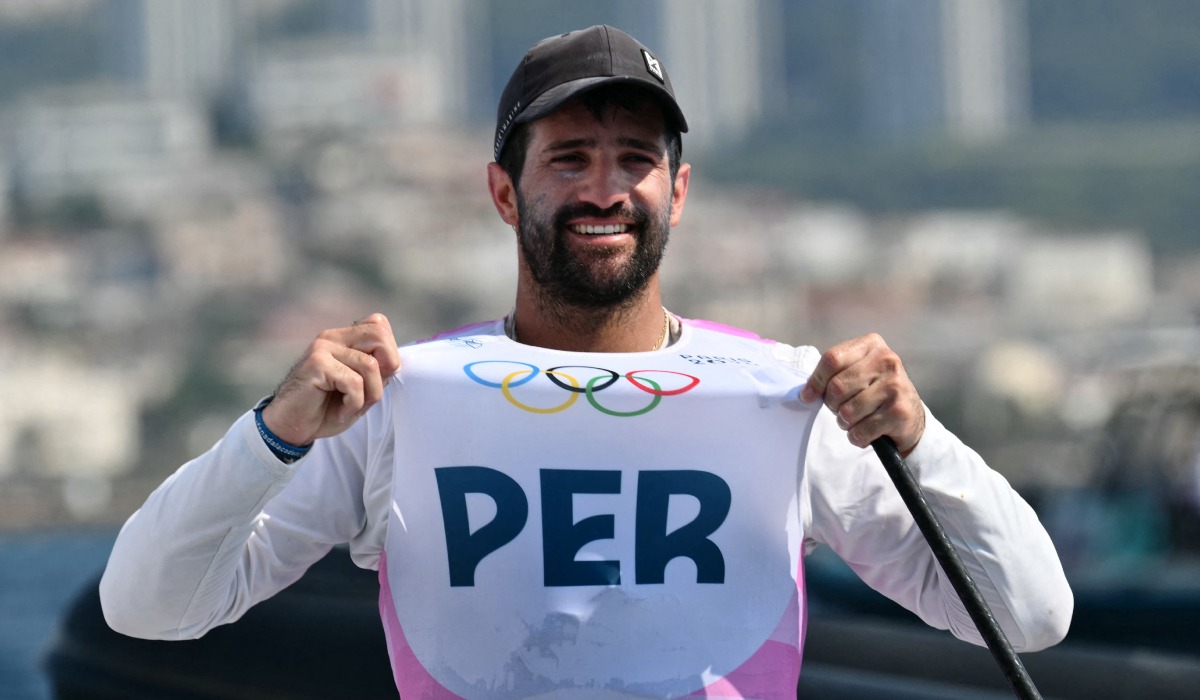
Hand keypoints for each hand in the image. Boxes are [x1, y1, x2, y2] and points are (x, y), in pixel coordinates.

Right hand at [262, 313, 400, 445]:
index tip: (378, 379)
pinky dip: (354, 404)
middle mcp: (333, 337)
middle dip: (387, 369)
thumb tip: (394, 362)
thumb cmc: (325, 410)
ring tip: (352, 407)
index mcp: (343, 339)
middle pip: (379, 335)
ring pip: (371, 365)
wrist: (290, 427)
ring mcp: (323, 348)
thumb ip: (378, 373)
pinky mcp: (317, 364)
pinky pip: (354, 382)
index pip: (379, 325)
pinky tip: (341, 412)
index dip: (389, 353)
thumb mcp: (361, 391)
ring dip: (369, 395)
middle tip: (371, 392)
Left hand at [800, 333, 924, 454]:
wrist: (910, 415)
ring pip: (847, 411)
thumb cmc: (875, 391)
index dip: (815, 381)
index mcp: (871, 345)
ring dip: (844, 422)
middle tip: (841, 409)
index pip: (832, 359)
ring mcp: (895, 386)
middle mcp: (887, 361)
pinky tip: (866, 431)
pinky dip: (857, 437)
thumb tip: (806, 394)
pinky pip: (861, 430)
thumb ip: (832, 375)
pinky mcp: (899, 411)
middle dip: (832, 405)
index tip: (808, 396)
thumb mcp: (856, 372)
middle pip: (837, 387)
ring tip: (855, 420)